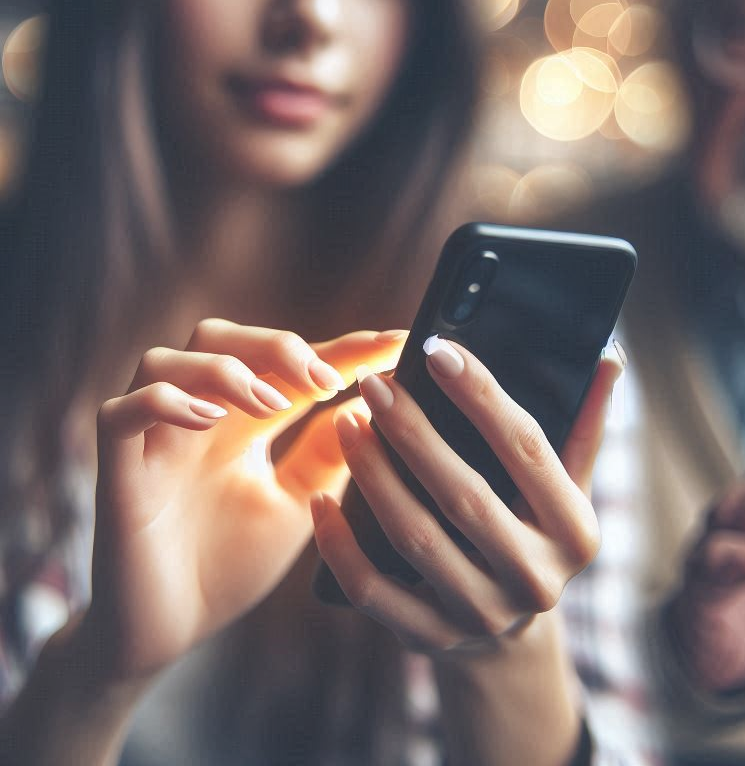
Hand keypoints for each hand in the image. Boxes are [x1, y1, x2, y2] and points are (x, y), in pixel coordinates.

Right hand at [81, 318, 403, 682]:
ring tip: (274, 404)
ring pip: (165, 359)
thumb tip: (378, 401)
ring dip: (226, 370)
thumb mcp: (299, 503)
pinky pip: (119, 413)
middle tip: (327, 380)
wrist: (168, 638)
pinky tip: (210, 419)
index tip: (396, 341)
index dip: (344, 347)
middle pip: (220, 338)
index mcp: (239, 423)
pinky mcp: (116, 474)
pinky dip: (163, 402)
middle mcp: (193, 419)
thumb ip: (330, 454)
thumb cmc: (230, 567)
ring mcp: (151, 441)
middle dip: (277, 346)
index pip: (289, 365)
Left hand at [311, 338, 623, 655]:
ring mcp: (482, 615)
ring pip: (416, 539)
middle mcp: (535, 579)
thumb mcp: (571, 486)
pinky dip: (341, 545)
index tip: (440, 350)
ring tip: (346, 421)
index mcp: (574, 531)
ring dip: (373, 475)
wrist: (510, 639)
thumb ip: (584, 423)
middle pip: (466, 496)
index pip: (528, 449)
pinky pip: (373, 592)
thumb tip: (608, 354)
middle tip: (375, 384)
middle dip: (415, 433)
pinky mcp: (430, 639)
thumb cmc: (536, 532)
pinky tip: (321, 498)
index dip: (483, 396)